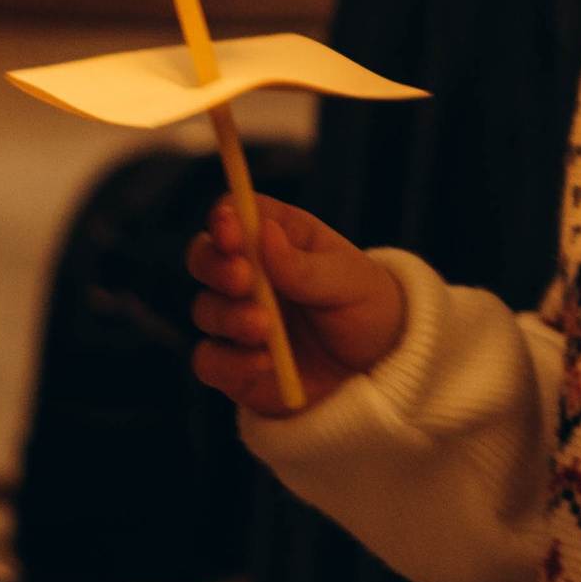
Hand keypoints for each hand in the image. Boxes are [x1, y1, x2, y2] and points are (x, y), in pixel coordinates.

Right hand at [188, 195, 404, 415]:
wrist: (376, 368)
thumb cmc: (365, 307)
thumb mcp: (350, 283)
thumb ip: (307, 266)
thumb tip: (265, 233)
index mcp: (278, 237)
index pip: (235, 214)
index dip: (225, 218)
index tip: (231, 232)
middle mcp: (249, 274)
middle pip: (204, 257)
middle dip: (215, 266)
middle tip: (244, 279)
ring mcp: (236, 319)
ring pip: (205, 310)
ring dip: (229, 317)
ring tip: (265, 327)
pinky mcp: (232, 364)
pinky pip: (209, 362)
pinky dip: (227, 363)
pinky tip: (262, 364)